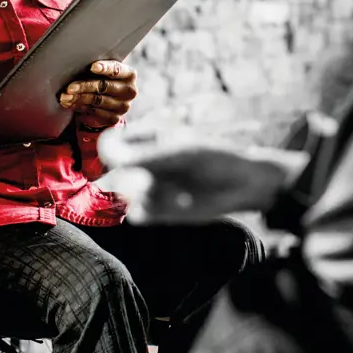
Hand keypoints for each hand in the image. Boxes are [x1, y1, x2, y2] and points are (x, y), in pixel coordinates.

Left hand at [60, 60, 136, 128]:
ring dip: (78, 98)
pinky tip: (70, 103)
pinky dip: (79, 107)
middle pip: (104, 86)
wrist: (111, 100)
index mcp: (129, 74)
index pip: (117, 70)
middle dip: (84, 86)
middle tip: (70, 87)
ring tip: (65, 96)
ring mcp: (123, 106)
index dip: (105, 68)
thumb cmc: (105, 79)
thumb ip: (96, 68)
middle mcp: (129, 91)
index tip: (92, 67)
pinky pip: (94, 111)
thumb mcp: (104, 71)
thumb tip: (75, 65)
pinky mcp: (114, 118)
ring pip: (97, 100)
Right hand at [98, 131, 308, 223]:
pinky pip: (138, 214)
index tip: (116, 160)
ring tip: (176, 192)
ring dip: (145, 195)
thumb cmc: (215, 159)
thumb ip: (144, 156)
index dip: (108, 152)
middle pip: (115, 171)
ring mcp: (150, 186)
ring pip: (126, 193)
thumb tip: (109, 157)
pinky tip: (178, 205)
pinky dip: (152, 211)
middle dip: (127, 177)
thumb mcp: (180, 153)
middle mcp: (145, 163)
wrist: (244, 186)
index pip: (112, 143)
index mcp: (149, 139)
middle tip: (149, 179)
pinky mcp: (158, 210)